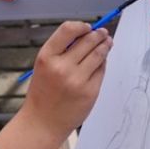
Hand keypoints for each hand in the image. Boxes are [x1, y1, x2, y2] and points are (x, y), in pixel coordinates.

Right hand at [20, 21, 111, 139]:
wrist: (42, 122)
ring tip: (107, 42)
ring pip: (99, 54)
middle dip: (98, 34)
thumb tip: (86, 34)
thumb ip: (61, 51)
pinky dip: (103, 64)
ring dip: (105, 46)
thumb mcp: (44, 67)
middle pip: (88, 40)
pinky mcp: (90, 92)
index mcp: (47, 57)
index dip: (81, 26)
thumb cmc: (43, 93)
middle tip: (103, 33)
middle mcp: (62, 67)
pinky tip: (101, 62)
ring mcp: (77, 80)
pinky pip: (101, 71)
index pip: (68, 30)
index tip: (88, 27)